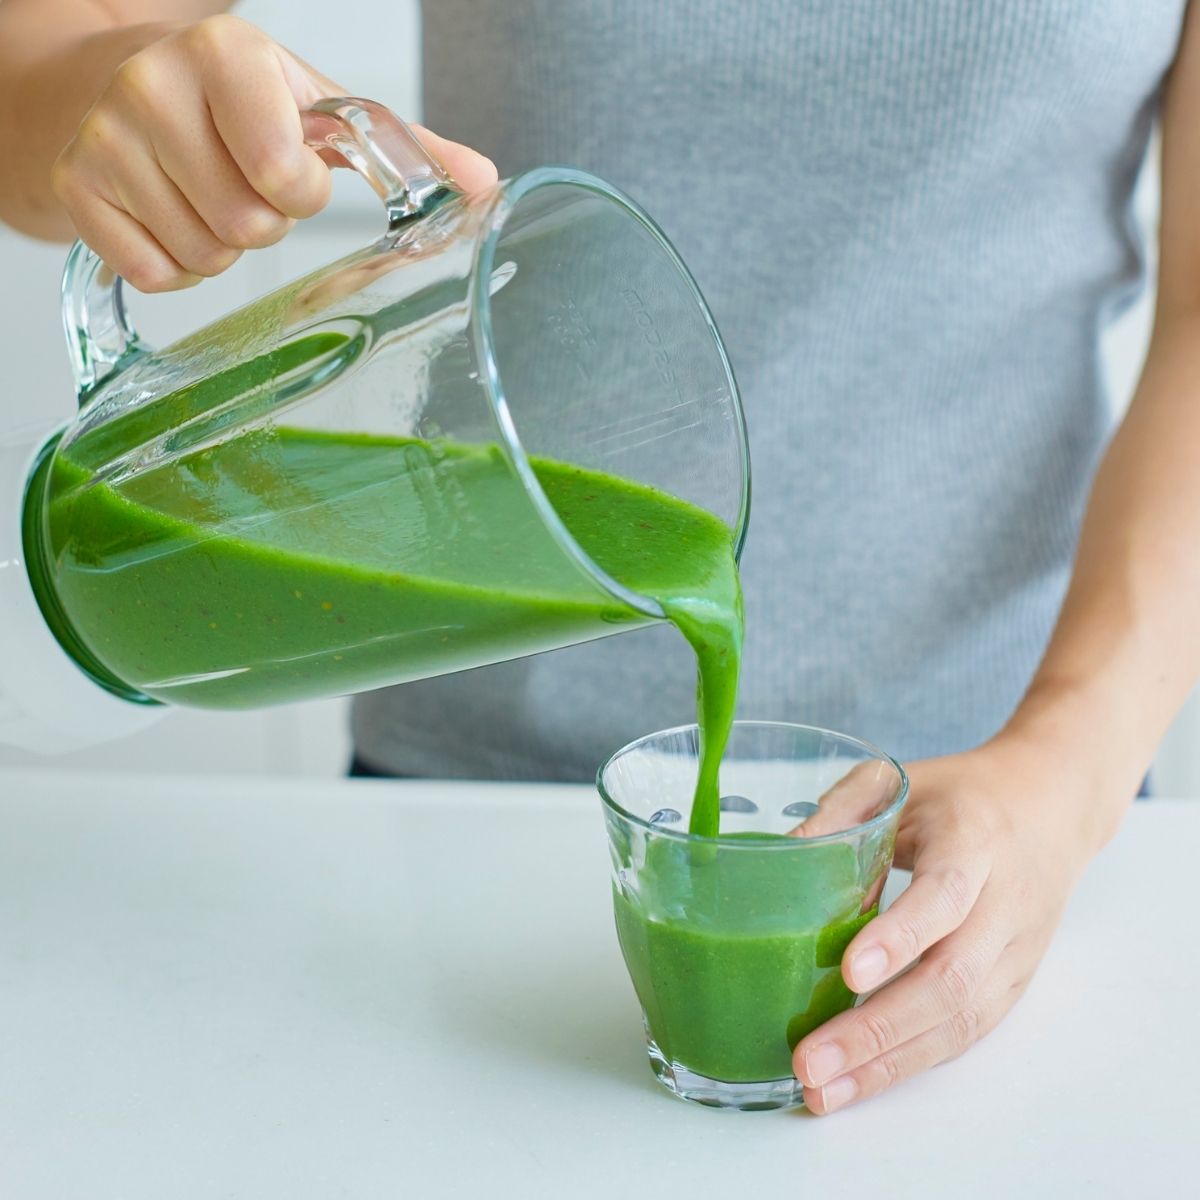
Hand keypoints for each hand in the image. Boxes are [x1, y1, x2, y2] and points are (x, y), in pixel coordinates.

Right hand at [50, 14, 496, 291]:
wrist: (109, 84)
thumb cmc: (229, 102)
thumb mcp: (312, 104)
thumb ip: (400, 147)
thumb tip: (485, 184)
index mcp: (225, 54)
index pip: (283, 171)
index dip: (298, 191)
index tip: (287, 169)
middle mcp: (153, 85)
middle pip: (247, 225)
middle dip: (262, 221)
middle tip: (243, 185)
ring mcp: (105, 139)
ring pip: (203, 255)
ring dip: (222, 245)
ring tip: (205, 195)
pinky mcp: (76, 190)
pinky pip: (155, 274)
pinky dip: (175, 264)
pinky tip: (169, 216)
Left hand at [792, 736, 1102, 1113]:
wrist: (1052, 806)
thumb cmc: (963, 795)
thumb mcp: (901, 780)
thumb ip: (843, 811)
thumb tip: (779, 858)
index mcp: (975, 842)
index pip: (945, 896)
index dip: (900, 936)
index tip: (849, 971)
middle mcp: (1004, 904)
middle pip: (951, 978)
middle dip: (877, 1028)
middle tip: (810, 1060)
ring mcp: (1014, 952)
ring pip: (961, 1020)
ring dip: (890, 1063)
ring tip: (823, 1090)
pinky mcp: (1013, 984)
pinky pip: (966, 1033)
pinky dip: (913, 1062)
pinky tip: (863, 1080)